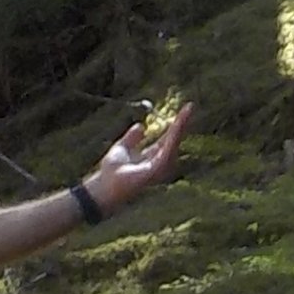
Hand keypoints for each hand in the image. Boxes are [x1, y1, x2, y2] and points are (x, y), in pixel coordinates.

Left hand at [84, 101, 192, 215]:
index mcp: (151, 156)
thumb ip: (131, 138)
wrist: (103, 187)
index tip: (184, 110)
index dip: (175, 124)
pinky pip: (167, 152)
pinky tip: (177, 126)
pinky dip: (173, 139)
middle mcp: (158, 162)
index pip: (167, 138)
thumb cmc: (110, 173)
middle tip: (190, 106)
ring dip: (180, 128)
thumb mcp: (121, 148)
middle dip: (182, 123)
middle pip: (174, 139)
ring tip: (186, 112)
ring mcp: (159, 167)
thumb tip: (140, 125)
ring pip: (173, 143)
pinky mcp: (155, 171)